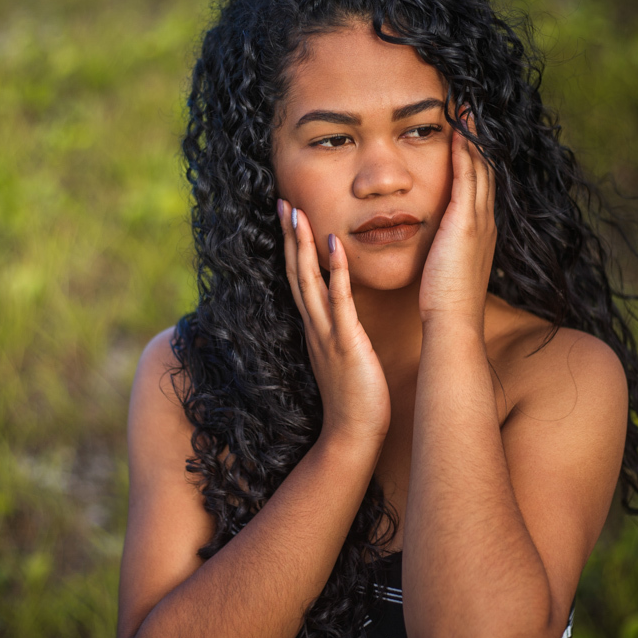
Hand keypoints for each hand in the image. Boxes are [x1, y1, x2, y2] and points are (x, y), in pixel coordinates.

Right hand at [278, 198, 390, 445]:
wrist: (353, 436)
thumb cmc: (355, 398)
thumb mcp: (343, 355)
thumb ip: (339, 331)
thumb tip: (340, 311)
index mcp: (315, 327)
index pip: (299, 278)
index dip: (293, 246)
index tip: (289, 215)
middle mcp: (315, 325)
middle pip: (296, 272)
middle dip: (289, 236)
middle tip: (283, 201)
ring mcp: (327, 333)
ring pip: (308, 281)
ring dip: (302, 246)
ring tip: (298, 213)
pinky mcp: (346, 343)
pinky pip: (339, 302)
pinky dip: (335, 272)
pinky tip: (334, 245)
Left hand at [418, 113, 497, 326]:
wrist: (452, 321)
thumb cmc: (442, 301)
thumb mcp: (445, 266)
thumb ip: (442, 248)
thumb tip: (433, 242)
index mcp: (480, 230)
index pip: (480, 183)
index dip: (475, 156)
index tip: (467, 132)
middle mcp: (485, 220)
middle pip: (486, 168)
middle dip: (479, 139)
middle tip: (472, 109)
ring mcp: (479, 219)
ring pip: (480, 166)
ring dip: (474, 136)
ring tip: (466, 109)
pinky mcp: (466, 221)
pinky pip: (467, 176)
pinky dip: (465, 151)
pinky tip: (457, 130)